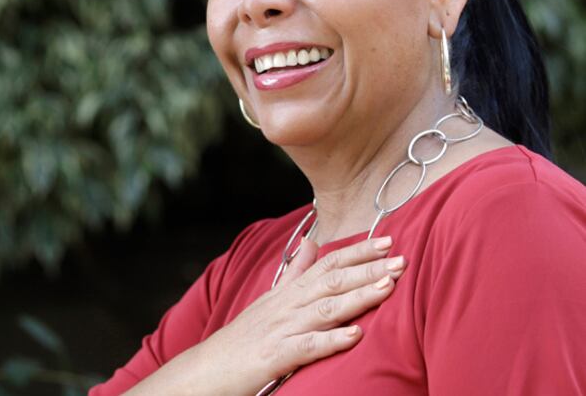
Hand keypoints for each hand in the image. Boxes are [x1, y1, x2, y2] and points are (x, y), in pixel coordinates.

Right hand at [126, 236, 405, 395]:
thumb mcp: (270, 299)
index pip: (327, 265)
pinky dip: (331, 340)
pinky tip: (355, 336)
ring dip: (358, 297)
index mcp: (289, 292)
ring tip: (388, 287)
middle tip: (400, 258)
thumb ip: (295, 272)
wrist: (209, 368)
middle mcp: (287, 305)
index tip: (387, 240)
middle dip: (368, 269)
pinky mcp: (276, 355)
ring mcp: (281, 329)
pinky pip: (307, 346)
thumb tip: (312, 242)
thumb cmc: (244, 336)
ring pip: (325, 309)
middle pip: (331, 282)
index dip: (358, 252)